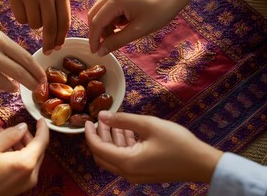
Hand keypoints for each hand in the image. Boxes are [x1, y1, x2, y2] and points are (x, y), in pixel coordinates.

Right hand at [0, 0, 70, 54]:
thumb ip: (59, 4)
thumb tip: (58, 33)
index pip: (64, 21)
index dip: (61, 38)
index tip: (58, 47)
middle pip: (50, 27)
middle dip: (49, 43)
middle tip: (47, 51)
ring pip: (34, 24)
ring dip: (34, 24)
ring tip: (32, 10)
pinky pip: (20, 19)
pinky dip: (22, 18)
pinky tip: (22, 6)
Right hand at [0, 2, 46, 93]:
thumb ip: (5, 46)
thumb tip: (21, 63)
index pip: (25, 58)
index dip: (37, 70)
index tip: (43, 78)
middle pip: (19, 74)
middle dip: (32, 83)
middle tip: (38, 89)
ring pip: (5, 85)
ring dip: (13, 87)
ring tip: (15, 87)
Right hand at [0, 118, 48, 195]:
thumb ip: (11, 134)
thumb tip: (23, 127)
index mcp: (26, 162)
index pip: (42, 141)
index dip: (42, 128)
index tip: (40, 119)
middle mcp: (31, 175)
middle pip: (38, 151)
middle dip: (31, 137)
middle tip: (19, 128)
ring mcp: (26, 184)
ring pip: (32, 159)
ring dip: (25, 147)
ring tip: (10, 138)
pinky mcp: (19, 188)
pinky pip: (26, 168)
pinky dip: (21, 157)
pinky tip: (8, 151)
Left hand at [84, 111, 222, 182]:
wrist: (201, 163)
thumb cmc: (177, 142)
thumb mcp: (149, 125)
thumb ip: (123, 120)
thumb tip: (102, 115)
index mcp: (127, 162)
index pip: (98, 148)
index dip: (89, 134)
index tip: (88, 120)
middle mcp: (128, 173)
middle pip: (103, 155)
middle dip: (98, 137)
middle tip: (100, 120)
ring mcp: (135, 175)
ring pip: (114, 157)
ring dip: (110, 140)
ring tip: (113, 121)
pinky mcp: (143, 173)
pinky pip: (125, 160)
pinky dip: (122, 146)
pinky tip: (127, 131)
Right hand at [87, 0, 183, 55]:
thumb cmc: (161, 10)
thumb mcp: (138, 30)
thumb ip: (117, 41)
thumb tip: (101, 51)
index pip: (96, 21)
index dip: (94, 38)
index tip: (95, 52)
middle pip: (94, 14)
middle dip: (97, 32)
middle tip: (104, 46)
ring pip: (100, 11)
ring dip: (104, 26)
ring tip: (116, 36)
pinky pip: (108, 7)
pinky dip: (111, 18)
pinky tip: (121, 26)